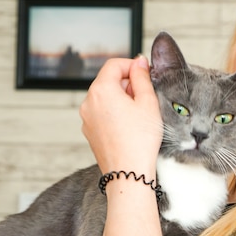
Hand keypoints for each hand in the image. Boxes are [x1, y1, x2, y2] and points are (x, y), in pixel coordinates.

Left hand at [80, 55, 162, 175]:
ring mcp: (86, 118)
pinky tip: (129, 127)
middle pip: (108, 81)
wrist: (128, 172)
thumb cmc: (140, 140)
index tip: (145, 75)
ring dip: (121, 99)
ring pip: (105, 97)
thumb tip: (139, 62)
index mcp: (101, 90)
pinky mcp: (90, 131)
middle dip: (127, 84)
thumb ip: (142, 77)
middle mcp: (88, 102)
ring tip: (138, 116)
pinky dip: (114, 113)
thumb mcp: (148, 102)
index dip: (132, 66)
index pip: (114, 65)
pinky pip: (102, 113)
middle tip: (145, 99)